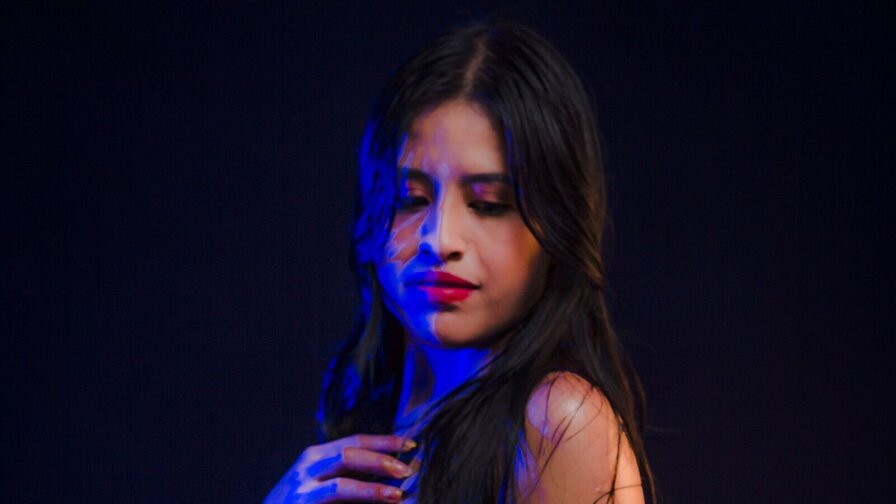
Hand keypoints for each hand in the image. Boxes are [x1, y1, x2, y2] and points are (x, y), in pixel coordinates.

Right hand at [263, 434, 416, 502]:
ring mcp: (302, 493)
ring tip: (396, 495)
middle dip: (380, 461)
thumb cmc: (299, 500)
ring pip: (341, 487)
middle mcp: (307, 469)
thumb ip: (349, 471)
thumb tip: (396, 468)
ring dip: (371, 490)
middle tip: (407, 470)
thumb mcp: (320, 479)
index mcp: (316, 456)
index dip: (384, 441)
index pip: (355, 441)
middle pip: (349, 456)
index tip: (411, 443)